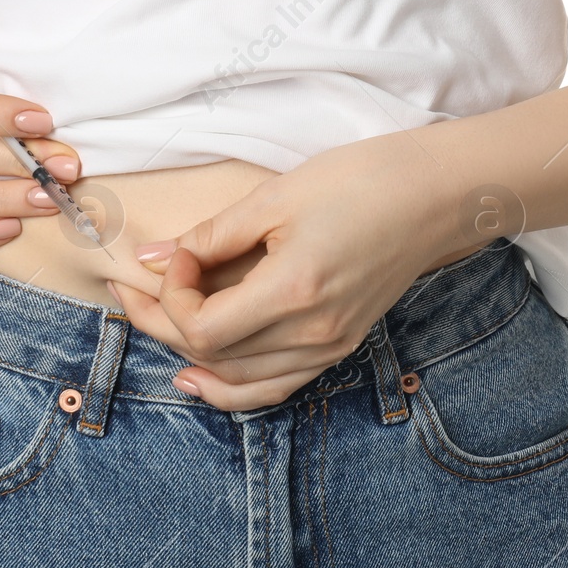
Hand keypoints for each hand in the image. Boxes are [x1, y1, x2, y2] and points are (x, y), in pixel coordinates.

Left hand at [107, 134, 473, 410]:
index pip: (203, 327)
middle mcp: (313, 334)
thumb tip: (153, 258)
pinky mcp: (340, 344)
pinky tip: (201, 374)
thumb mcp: (275, 198)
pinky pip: (275, 385)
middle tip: (131, 290)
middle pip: (213, 357)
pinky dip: (234, 385)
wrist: (435, 195)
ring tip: (153, 325)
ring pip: (240, 381)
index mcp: (294, 292)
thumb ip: (210, 236)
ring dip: (189, 356)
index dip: (172, 296)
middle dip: (162, 324)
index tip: (174, 253)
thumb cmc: (360, 182)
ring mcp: (330, 346)